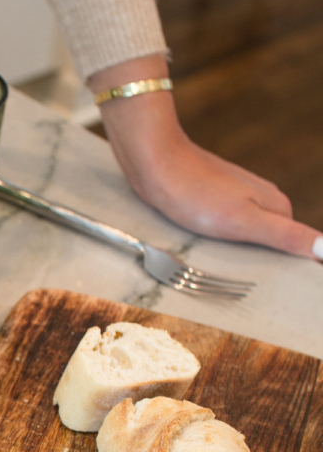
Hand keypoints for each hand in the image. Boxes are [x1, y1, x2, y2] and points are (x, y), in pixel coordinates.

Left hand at [89, 57, 322, 260]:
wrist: (154, 162)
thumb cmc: (196, 194)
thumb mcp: (244, 221)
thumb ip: (285, 236)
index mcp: (278, 206)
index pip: (297, 247)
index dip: (289, 269)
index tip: (278, 290)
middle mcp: (263, 198)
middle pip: (273, 243)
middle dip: (262, 262)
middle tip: (243, 282)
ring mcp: (238, 196)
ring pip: (248, 235)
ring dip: (240, 254)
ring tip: (224, 269)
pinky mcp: (214, 198)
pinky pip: (225, 227)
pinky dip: (221, 242)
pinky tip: (208, 250)